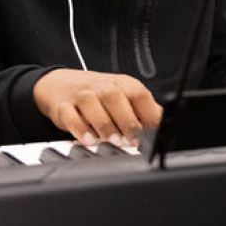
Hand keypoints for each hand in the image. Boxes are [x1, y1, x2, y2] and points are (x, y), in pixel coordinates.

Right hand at [32, 69, 161, 146]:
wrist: (60, 84)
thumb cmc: (98, 94)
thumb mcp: (123, 96)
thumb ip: (143, 109)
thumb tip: (166, 122)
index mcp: (121, 84)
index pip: (138, 94)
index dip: (147, 114)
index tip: (152, 133)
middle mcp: (102, 87)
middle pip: (116, 98)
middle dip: (127, 121)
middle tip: (133, 141)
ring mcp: (82, 95)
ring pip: (93, 105)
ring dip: (105, 125)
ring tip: (113, 141)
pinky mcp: (63, 106)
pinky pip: (70, 115)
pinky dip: (80, 128)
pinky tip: (88, 140)